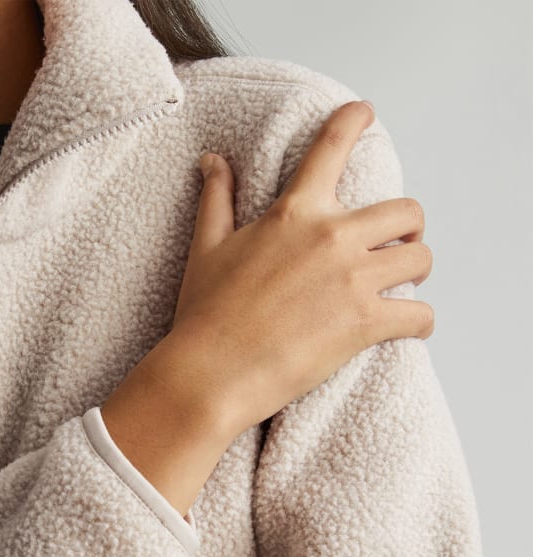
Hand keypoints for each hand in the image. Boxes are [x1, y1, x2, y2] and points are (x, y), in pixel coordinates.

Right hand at [157, 98, 433, 437]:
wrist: (210, 374)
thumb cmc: (204, 315)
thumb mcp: (206, 249)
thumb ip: (217, 200)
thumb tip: (213, 161)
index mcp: (294, 213)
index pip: (332, 147)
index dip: (353, 122)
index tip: (364, 114)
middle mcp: (332, 237)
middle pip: (406, 211)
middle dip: (407, 227)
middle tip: (396, 244)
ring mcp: (352, 280)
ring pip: (420, 258)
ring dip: (415, 273)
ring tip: (402, 287)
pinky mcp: (365, 324)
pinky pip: (420, 314)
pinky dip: (420, 321)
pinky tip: (410, 326)